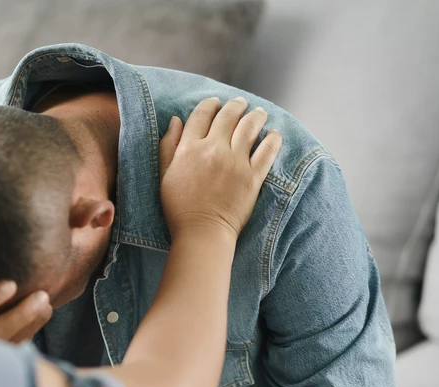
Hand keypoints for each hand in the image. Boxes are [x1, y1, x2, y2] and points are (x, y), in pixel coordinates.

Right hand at [159, 97, 281, 238]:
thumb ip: (168, 146)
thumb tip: (175, 120)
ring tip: (259, 113)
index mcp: (189, 149)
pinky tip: (274, 134)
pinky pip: (267, 151)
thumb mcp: (164, 174)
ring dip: (256, 116)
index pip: (201, 115)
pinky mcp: (253, 177)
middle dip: (235, 106)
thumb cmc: (179, 207)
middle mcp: (213, 150)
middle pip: (228, 117)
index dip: (210, 105)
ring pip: (250, 127)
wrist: (202, 232)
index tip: (215, 103)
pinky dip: (273, 139)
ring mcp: (236, 162)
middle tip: (240, 103)